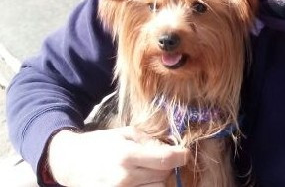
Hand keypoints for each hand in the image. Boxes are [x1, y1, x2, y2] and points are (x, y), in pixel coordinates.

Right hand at [47, 127, 188, 186]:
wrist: (70, 162)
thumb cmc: (100, 143)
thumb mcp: (125, 134)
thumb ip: (149, 141)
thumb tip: (171, 149)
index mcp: (127, 155)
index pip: (166, 160)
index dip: (181, 156)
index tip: (184, 154)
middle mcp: (124, 178)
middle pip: (163, 178)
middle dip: (166, 168)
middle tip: (159, 161)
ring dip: (157, 180)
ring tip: (147, 171)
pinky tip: (141, 180)